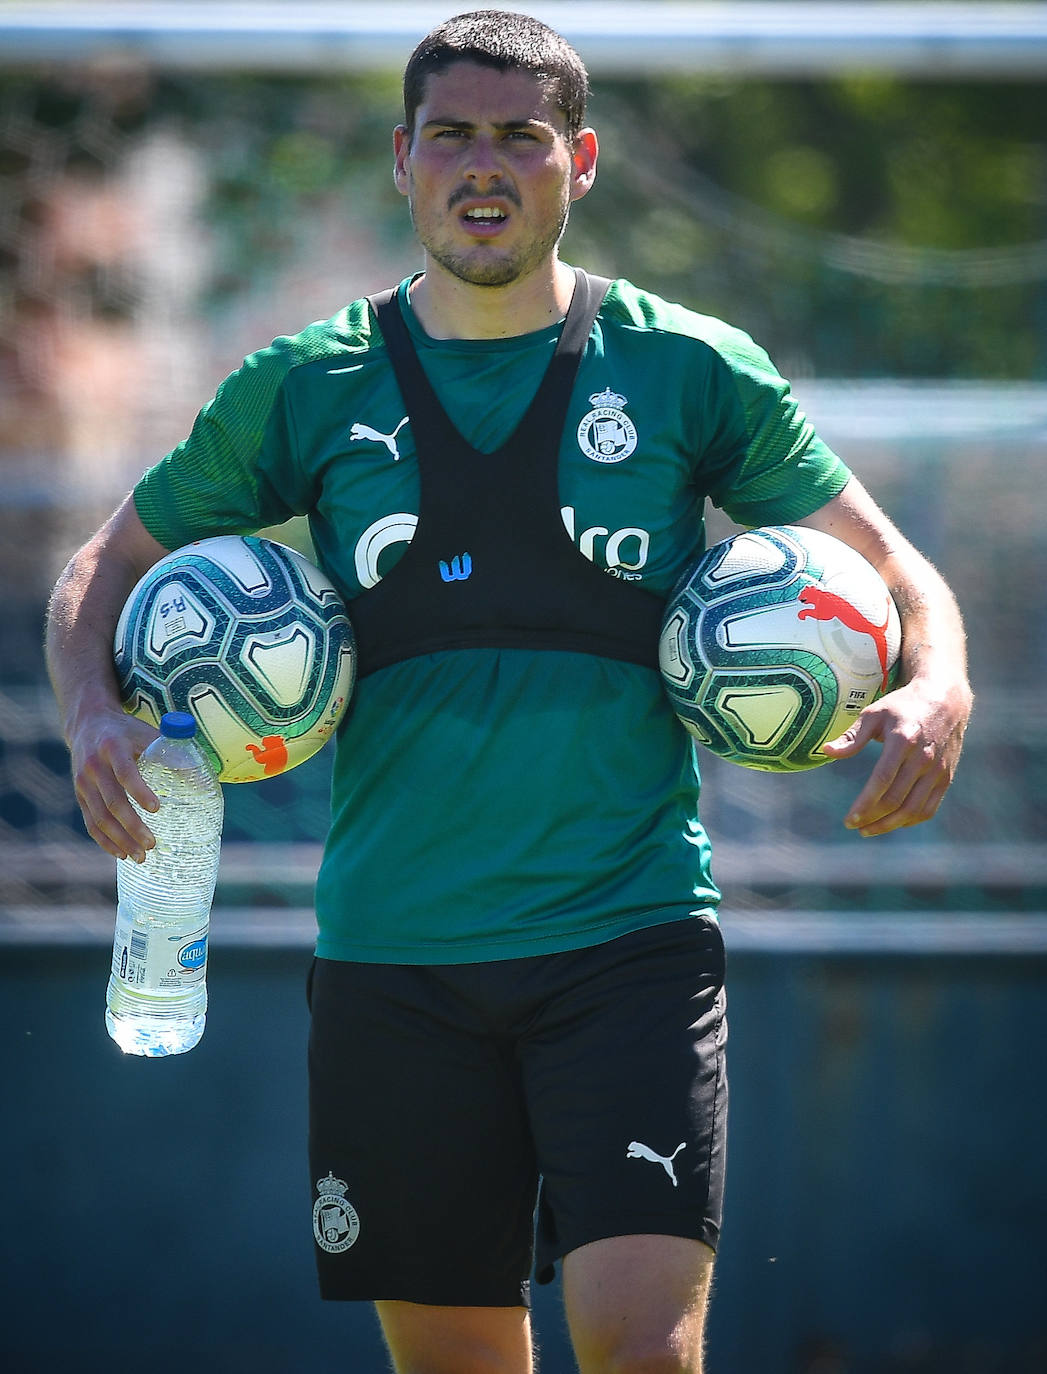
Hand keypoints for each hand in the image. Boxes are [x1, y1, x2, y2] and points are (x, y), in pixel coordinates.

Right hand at [69, 707, 161, 861]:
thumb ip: (173, 753)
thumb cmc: (127, 732)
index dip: (140, 791)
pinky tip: (120, 853)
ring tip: (140, 856)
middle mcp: (94, 766)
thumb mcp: (148, 734)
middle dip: (132, 826)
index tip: (157, 808)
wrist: (88, 723)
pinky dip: (104, 840)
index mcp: (114, 747)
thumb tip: (203, 783)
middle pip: (112, 801)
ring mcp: (83, 782)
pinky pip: (90, 821)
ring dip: (120, 840)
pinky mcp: (80, 794)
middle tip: (152, 844)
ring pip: (100, 817)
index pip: (126, 773)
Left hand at [820, 679, 972, 836]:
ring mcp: (937, 770)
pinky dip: (910, 820)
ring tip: (868, 830)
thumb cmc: (902, 706)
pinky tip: (892, 823)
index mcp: (903, 741)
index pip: (882, 781)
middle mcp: (923, 758)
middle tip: (854, 826)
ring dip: (889, 825)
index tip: (849, 819)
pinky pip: (929, 808)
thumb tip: (826, 751)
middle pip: (896, 799)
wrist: (945, 701)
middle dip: (872, 818)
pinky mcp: (946, 778)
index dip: (865, 804)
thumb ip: (852, 736)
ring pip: (913, 809)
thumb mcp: (874, 714)